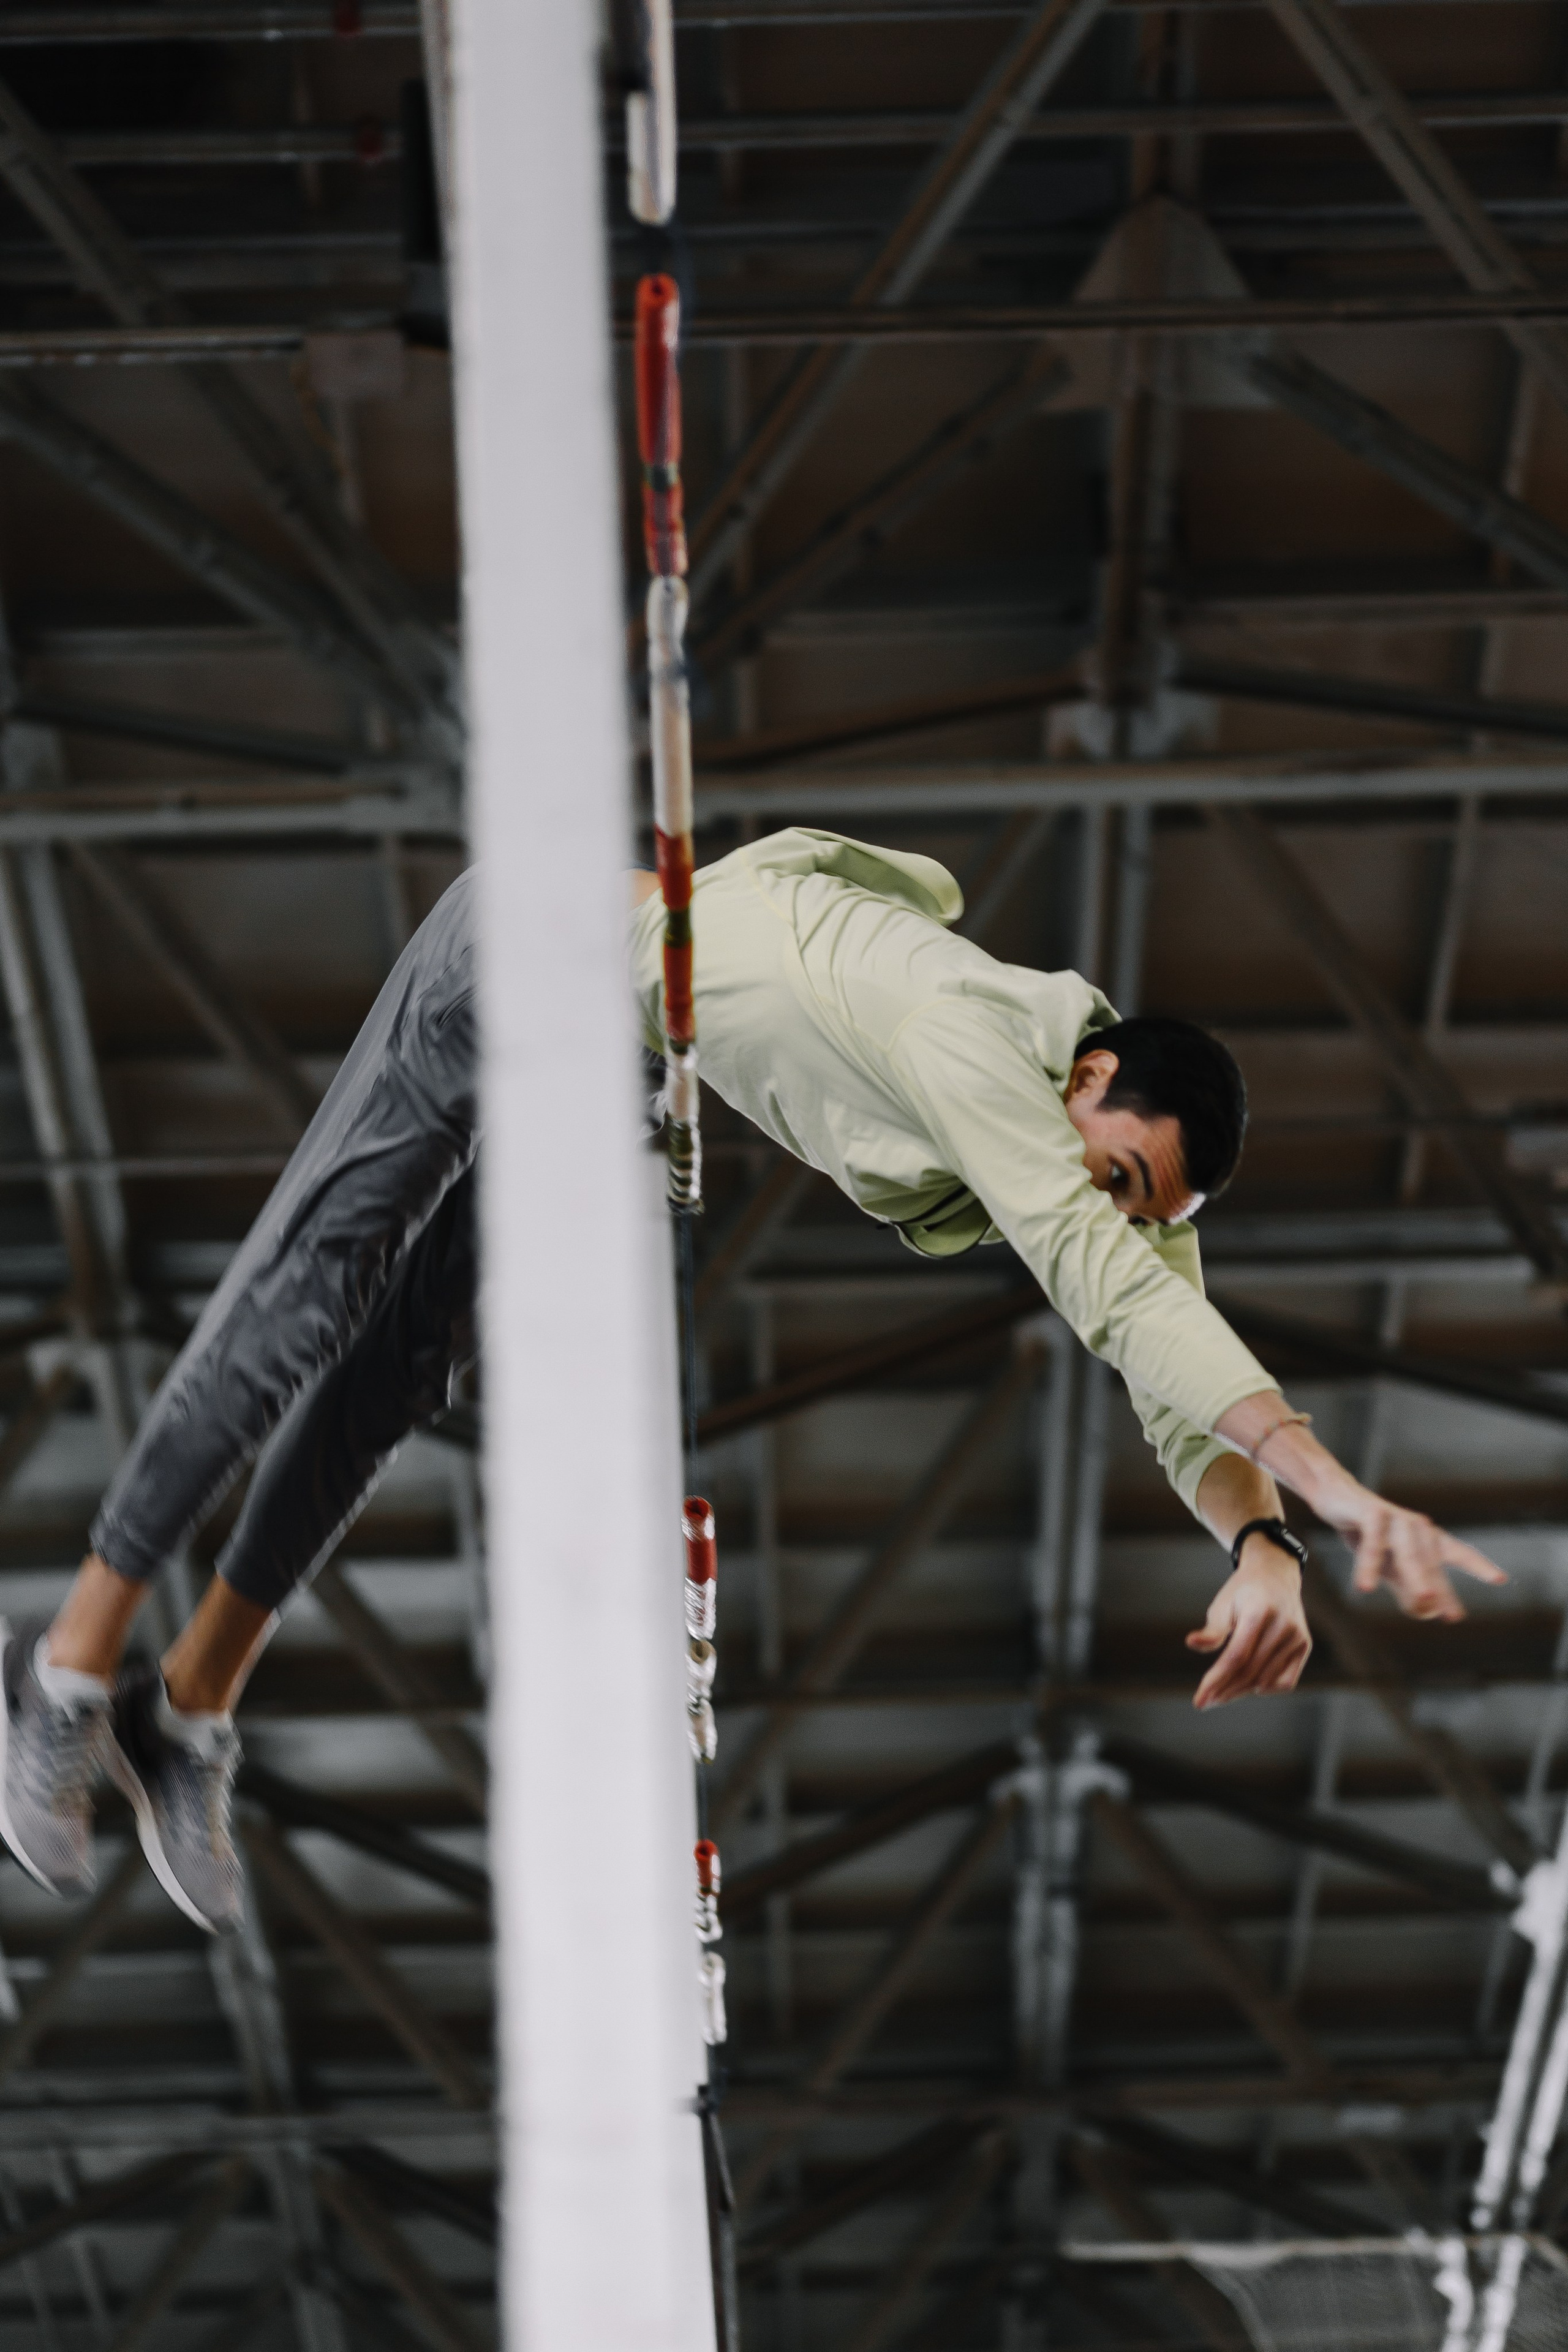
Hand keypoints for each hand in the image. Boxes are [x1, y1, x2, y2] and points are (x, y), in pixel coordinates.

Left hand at [1185, 1541, 1312, 1709]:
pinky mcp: (1305, 1645)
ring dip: (1241, 1691)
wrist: (1274, 1576)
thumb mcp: (1223, 1605)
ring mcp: (1297, 1636)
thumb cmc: (1242, 1592)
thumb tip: (1191, 1643)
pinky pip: (1286, 1680)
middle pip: (1250, 1671)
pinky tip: (1249, 1687)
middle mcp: (1283, 1624)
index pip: (1236, 1656)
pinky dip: (1266, 1687)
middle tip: (1204, 1702)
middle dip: (1225, 1690)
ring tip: (1221, 1695)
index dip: (1216, 1680)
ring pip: (1266, 1679)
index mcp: (1259, 1610)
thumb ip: (1212, 1631)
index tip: (1199, 1700)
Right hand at [1312, 1470, 1505, 1621]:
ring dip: (1417, 1578)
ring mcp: (1396, 1518)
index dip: (1478, 1566)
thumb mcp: (1390, 1567)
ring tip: (1426, 1602)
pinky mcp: (1371, 1513)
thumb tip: (1429, 1612)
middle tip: (1451, 1616)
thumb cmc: (1367, 1534)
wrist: (1335, 1498)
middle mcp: (1417, 1527)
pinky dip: (1369, 1566)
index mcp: (1426, 1538)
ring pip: (1409, 1554)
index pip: (1457, 1553)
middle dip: (1443, 1590)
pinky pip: (1373, 1543)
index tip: (1500, 1580)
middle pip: (1432, 1564)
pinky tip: (1364, 1588)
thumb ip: (1409, 1588)